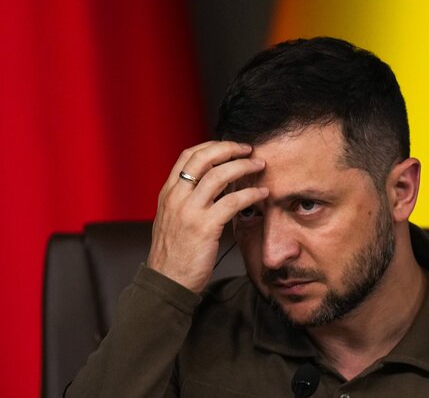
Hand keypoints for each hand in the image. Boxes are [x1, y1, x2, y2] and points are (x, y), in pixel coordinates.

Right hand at [146, 141, 267, 292]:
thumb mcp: (172, 220)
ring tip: (259, 166)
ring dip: (243, 166)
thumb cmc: (174, 255)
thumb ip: (187, 200)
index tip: (231, 147)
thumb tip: (213, 183)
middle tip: (248, 150)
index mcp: (168, 193)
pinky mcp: (205, 227)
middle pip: (203, 158)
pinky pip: (232, 201)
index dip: (212, 146)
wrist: (166, 282)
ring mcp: (189, 211)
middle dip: (229, 149)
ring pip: (219, 175)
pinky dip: (250, 193)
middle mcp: (176, 197)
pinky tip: (262, 194)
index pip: (188, 156)